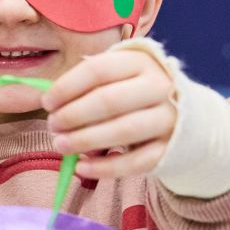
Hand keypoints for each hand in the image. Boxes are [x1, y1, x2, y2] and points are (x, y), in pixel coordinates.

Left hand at [42, 49, 177, 179]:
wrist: (185, 117)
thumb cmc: (134, 95)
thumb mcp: (115, 79)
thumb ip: (85, 87)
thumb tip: (44, 101)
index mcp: (140, 61)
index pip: (98, 70)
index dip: (67, 87)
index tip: (47, 103)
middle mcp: (159, 86)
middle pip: (109, 100)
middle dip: (73, 115)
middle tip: (52, 126)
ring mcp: (169, 118)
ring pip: (123, 131)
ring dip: (85, 140)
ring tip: (61, 146)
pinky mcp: (171, 148)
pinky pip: (135, 162)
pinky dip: (105, 168)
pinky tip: (81, 167)